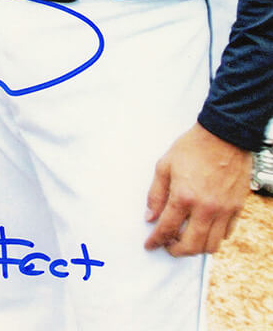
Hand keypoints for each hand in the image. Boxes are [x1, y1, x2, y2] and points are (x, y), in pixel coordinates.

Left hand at [144, 123, 251, 255]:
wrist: (223, 135)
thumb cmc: (193, 147)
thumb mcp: (165, 165)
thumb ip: (156, 193)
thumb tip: (150, 216)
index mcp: (184, 196)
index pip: (167, 228)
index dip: (156, 240)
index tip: (150, 245)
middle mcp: (205, 208)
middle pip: (191, 246)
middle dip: (176, 251)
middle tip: (168, 246)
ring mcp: (224, 210)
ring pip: (211, 246)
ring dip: (196, 249)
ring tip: (186, 240)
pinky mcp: (237, 208)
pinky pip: (226, 234)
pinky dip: (214, 238)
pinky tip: (204, 229)